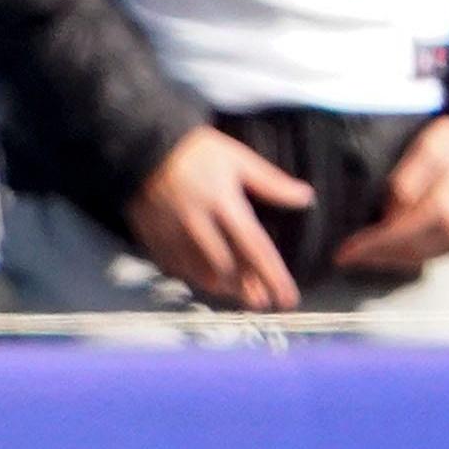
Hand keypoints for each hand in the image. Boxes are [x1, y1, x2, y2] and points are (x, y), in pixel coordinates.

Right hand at [124, 126, 316, 310]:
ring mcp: (173, 234)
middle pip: (226, 268)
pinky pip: (176, 268)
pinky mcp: (154, 239)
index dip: (273, 276)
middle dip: (246, 289)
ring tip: (237, 293)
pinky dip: (194, 278)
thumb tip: (306, 197)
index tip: (287, 298)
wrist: (142, 146)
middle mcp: (197, 224)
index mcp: (223, 203)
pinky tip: (207, 279)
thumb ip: (271, 182)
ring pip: (199, 273)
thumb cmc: (196, 151)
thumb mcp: (238, 158)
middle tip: (261, 302)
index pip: (254, 247)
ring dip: (222, 287)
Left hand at [331, 116, 448, 274]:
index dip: (370, 245)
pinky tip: (388, 252)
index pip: (399, 234)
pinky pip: (432, 256)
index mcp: (446, 207)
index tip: (343, 252)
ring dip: (387, 260)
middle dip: (374, 257)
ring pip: (419, 259)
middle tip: (345, 257)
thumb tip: (391, 212)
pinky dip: (407, 257)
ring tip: (361, 257)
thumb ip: (409, 176)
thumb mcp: (432, 144)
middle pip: (407, 252)